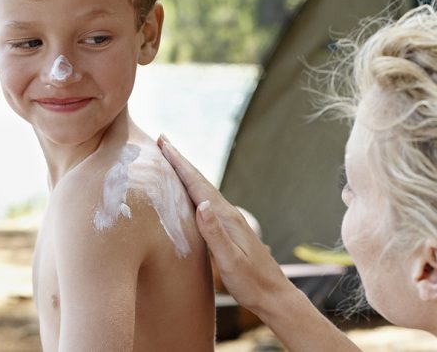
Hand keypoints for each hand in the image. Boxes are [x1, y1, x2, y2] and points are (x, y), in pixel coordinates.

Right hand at [157, 135, 293, 314]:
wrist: (274, 296)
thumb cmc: (251, 283)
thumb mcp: (231, 261)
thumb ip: (216, 234)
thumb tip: (202, 204)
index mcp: (227, 218)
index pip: (198, 185)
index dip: (180, 164)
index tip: (164, 143)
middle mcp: (229, 214)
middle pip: (200, 181)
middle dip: (180, 161)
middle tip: (162, 140)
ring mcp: (230, 221)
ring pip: (203, 191)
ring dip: (186, 174)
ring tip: (170, 161)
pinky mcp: (230, 230)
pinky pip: (206, 203)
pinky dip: (194, 191)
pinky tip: (190, 195)